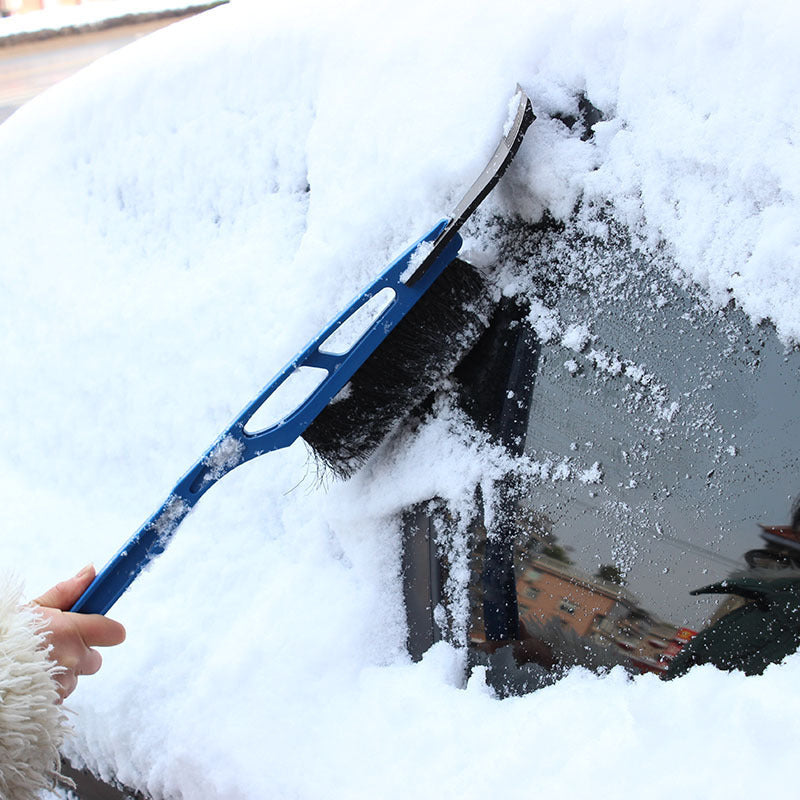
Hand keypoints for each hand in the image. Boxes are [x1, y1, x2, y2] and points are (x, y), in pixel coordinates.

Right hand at [33, 565, 125, 700]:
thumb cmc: (5, 635)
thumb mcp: (33, 608)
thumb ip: (66, 591)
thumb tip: (92, 572)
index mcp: (71, 631)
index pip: (114, 632)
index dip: (106, 630)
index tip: (97, 628)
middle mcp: (72, 659)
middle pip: (95, 659)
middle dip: (81, 654)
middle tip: (56, 647)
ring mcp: (62, 685)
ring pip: (74, 679)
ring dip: (62, 673)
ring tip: (35, 664)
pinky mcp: (51, 705)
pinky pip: (59, 696)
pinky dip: (49, 689)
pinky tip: (31, 679)